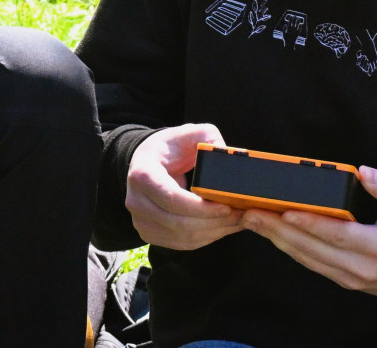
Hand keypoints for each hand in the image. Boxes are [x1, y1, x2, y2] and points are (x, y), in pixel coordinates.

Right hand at [125, 123, 243, 250]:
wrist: (148, 161)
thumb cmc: (171, 148)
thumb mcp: (189, 134)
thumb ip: (209, 140)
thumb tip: (229, 156)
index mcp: (143, 174)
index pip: (172, 199)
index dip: (201, 208)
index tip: (227, 206)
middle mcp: (136, 201)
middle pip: (179, 223)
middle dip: (214, 222)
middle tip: (240, 215)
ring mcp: (141, 220)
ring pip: (182, 237)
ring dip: (214, 232)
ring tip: (236, 221)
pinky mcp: (150, 233)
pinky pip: (182, 243)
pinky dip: (205, 238)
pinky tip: (221, 227)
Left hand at [240, 166, 376, 305]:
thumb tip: (365, 172)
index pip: (335, 234)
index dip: (307, 222)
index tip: (282, 209)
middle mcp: (359, 267)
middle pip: (311, 248)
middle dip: (277, 229)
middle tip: (249, 211)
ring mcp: (350, 277)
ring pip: (306, 258)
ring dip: (276, 239)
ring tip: (251, 219)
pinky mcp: (344, 280)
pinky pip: (311, 264)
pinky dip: (289, 249)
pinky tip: (272, 233)